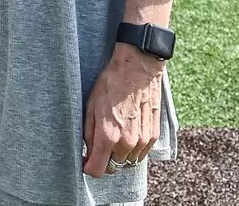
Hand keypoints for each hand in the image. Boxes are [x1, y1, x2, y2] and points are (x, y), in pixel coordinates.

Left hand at [82, 42, 163, 176]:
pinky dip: (131, 151)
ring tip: (112, 139)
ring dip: (118, 157)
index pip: (97, 170)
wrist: (137, 69)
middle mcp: (127, 143)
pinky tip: (125, 136)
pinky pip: (140, 154)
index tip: (85, 161)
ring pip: (127, 163)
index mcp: (108, 136)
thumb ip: (88, 133)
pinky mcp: (153, 135)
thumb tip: (87, 152)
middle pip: (113, 168)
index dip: (88, 168)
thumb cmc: (110, 84)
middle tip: (96, 149)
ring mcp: (142, 141)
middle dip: (103, 162)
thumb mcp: (90, 106)